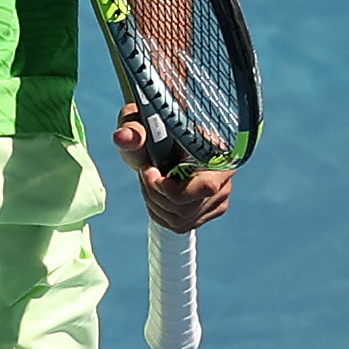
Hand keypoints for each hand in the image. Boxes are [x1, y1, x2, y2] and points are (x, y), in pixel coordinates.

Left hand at [112, 104, 231, 233]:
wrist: (162, 141)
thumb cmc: (152, 129)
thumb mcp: (140, 123)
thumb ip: (133, 128)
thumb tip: (123, 137)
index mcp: (218, 154)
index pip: (205, 187)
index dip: (170, 188)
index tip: (149, 170)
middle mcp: (225, 178)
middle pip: (186, 209)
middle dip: (155, 194)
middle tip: (145, 173)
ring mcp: (219, 198)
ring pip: (180, 220)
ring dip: (154, 202)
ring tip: (150, 180)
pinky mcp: (208, 211)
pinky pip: (179, 225)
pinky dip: (159, 211)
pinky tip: (156, 192)